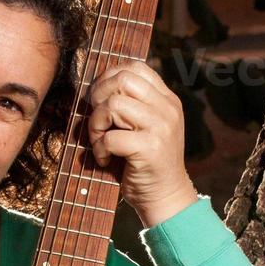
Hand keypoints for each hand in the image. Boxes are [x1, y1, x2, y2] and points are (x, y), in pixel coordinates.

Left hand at [87, 59, 198, 227]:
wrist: (166, 197)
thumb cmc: (146, 162)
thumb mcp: (146, 126)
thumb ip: (132, 104)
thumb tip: (97, 84)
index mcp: (167, 100)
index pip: (135, 67)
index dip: (109, 77)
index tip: (99, 99)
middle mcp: (168, 109)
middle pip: (123, 79)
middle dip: (99, 96)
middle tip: (97, 119)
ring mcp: (161, 127)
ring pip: (114, 105)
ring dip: (96, 124)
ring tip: (99, 141)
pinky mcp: (150, 148)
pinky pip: (111, 137)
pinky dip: (99, 149)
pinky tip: (104, 159)